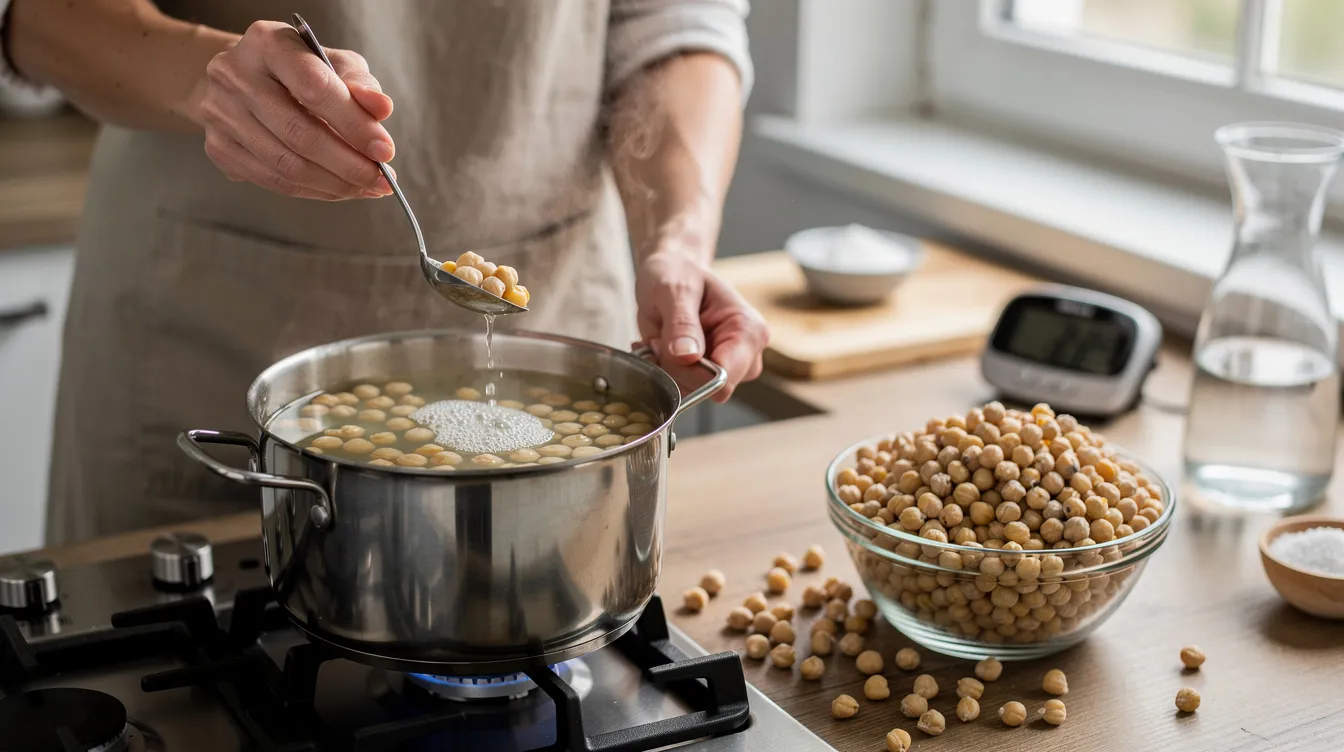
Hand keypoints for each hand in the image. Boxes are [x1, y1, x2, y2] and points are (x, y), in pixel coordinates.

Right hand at [195, 21, 394, 199]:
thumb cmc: (298, 69)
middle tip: (381, 179)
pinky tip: (340, 189)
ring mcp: (220, 114)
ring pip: (286, 166)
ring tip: (366, 187)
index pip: (315, 88)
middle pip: (299, 134)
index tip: (385, 151)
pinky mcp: (218, 147)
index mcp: (268, 43)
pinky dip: (314, 191)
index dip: (354, 125)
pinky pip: (273, 181)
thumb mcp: (333, 62)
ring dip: (335, 184)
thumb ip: (359, 84)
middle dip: (348, 164)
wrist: (242, 77)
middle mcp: (234, 75)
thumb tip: (382, 109)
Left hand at [635, 250, 768, 402]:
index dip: (690, 371)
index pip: (725, 378)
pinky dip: (662, 373)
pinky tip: (657, 348)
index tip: (666, 346)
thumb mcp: (675, 289)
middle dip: (675, 369)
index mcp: (749, 331)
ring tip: (659, 339)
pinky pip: (682, 390)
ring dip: (665, 370)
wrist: (671, 271)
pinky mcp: (709, 375)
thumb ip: (682, 322)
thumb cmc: (677, 272)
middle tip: (660, 338)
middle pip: (709, 390)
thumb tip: (687, 356)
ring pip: (692, 393)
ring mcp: (728, 367)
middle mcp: (746, 355)